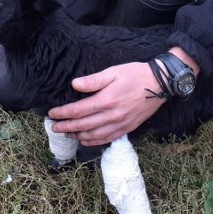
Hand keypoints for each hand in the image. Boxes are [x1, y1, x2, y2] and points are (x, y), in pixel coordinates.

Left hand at [47, 62, 166, 146]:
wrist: (160, 84)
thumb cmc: (135, 74)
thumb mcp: (113, 72)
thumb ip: (93, 81)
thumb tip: (74, 85)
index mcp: (106, 100)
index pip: (78, 110)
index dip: (63, 114)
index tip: (53, 114)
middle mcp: (112, 115)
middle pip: (83, 125)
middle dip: (66, 127)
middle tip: (54, 127)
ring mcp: (120, 124)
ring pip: (94, 135)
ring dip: (78, 135)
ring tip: (66, 134)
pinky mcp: (127, 128)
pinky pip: (107, 139)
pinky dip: (94, 142)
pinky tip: (85, 140)